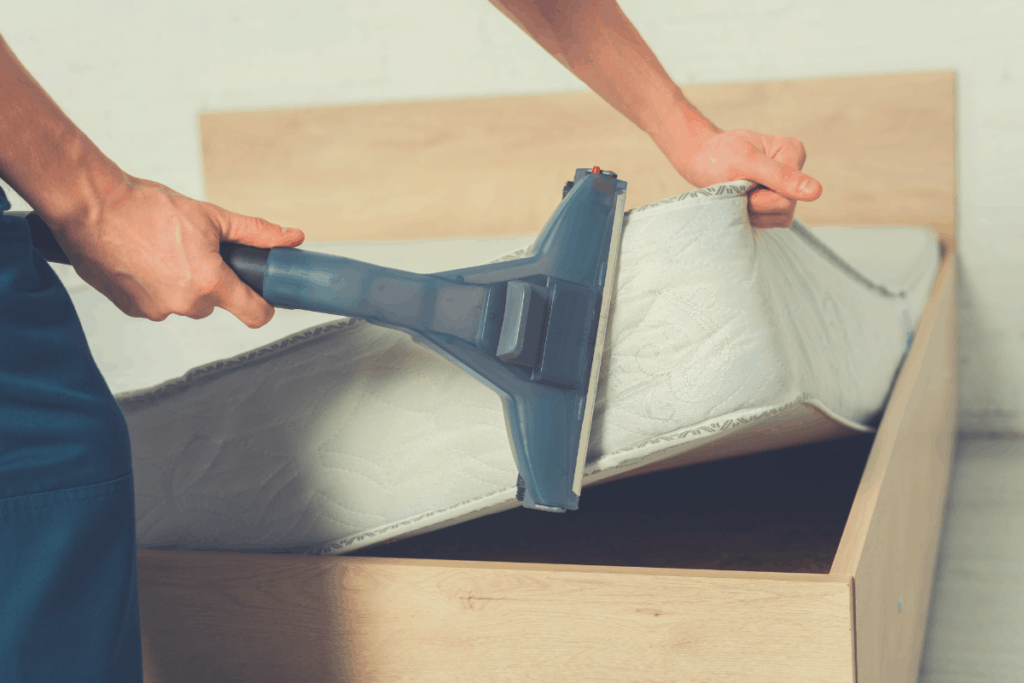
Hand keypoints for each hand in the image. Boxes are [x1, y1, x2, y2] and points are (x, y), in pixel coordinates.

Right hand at [48, 174, 304, 327]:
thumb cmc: (147, 208)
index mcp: (209, 284)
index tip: (261, 297)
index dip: (263, 305)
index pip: (254, 314)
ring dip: (181, 283)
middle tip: (194, 251)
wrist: (91, 208)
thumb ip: (256, 232)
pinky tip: (144, 261)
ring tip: (163, 251)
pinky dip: (156, 286)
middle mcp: (184, 304)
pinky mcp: (132, 310)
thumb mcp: (211, 217)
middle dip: (211, 280)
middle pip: (215, 302)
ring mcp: (156, 310)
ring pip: (185, 302)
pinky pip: (157, 303)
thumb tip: (292, 238)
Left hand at [667, 128, 822, 228]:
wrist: (699, 159)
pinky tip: (741, 201)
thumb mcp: (745, 161)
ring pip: (778, 218)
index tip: (741, 181)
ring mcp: (787, 188)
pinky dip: (751, 216)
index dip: (758, 198)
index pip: (787, 196)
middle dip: (754, 205)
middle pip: (784, 209)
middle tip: (736, 188)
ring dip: (752, 212)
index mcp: (793, 152)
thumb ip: (780, 176)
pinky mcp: (777, 202)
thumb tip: (816, 192)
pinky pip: (771, 222)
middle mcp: (795, 169)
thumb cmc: (718, 155)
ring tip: (738, 192)